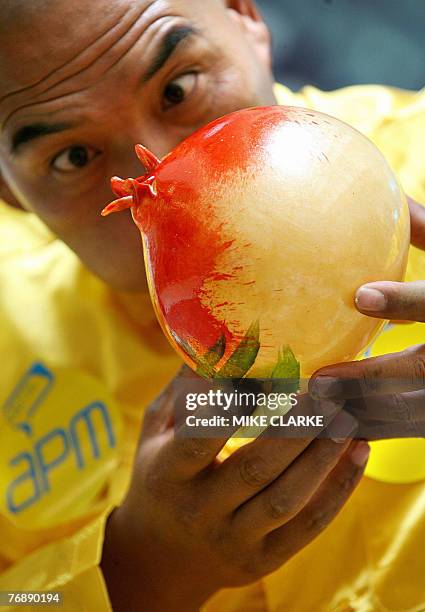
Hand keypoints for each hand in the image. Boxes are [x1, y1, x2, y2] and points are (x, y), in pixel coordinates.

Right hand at [101, 367, 368, 611]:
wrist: (159, 558)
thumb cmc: (158, 479)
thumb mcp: (155, 432)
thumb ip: (184, 390)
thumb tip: (217, 338)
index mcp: (167, 474)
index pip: (197, 440)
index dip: (230, 408)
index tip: (264, 374)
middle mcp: (199, 510)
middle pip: (254, 469)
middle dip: (296, 429)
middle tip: (327, 393)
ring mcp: (233, 540)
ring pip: (286, 500)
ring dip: (323, 457)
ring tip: (347, 419)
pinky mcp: (262, 560)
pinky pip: (306, 528)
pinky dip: (337, 491)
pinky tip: (357, 456)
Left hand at [309, 197, 424, 438]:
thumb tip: (392, 198)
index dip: (405, 301)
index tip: (360, 297)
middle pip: (421, 371)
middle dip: (368, 379)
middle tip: (317, 381)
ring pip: (415, 412)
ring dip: (365, 414)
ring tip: (317, 409)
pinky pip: (416, 428)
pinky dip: (379, 429)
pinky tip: (341, 426)